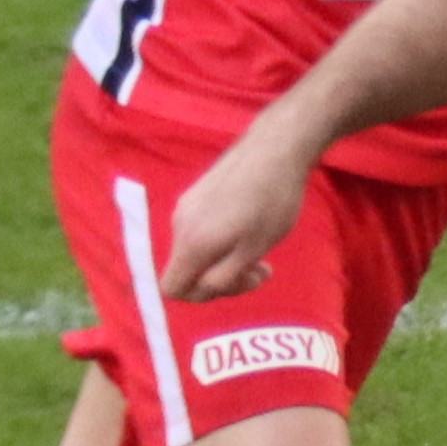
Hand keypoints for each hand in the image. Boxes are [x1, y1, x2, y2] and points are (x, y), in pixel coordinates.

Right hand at [161, 120, 312, 301]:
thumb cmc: (271, 202)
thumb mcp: (252, 250)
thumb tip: (200, 289)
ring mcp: (186, 205)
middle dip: (223, 278)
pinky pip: (202, 230)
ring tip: (262, 250)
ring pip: (197, 250)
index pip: (171, 288)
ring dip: (226, 259)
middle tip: (263, 271)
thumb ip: (222, 277)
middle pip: (188, 270)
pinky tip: (253, 229)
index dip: (200, 297)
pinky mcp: (197, 193)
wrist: (275, 148)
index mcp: (191, 243)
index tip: (236, 283)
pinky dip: (223, 240)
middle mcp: (179, 224)